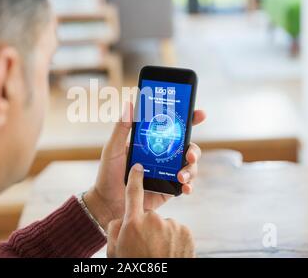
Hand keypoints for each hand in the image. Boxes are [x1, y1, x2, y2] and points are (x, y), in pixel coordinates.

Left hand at [84, 102, 205, 229]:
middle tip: (189, 154)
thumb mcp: (113, 148)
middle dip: (194, 149)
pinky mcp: (169, 189)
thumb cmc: (108, 173)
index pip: (174, 128)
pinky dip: (189, 186)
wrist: (107, 202)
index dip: (189, 119)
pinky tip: (184, 187)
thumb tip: (129, 105)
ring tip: (180, 176)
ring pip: (190, 166)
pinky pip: (185, 186)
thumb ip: (121, 128)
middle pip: (187, 147)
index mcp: (153, 142)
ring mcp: (168, 172)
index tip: (199, 114)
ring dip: (191, 169)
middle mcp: (163, 155)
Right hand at [107, 164, 194, 257]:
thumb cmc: (134, 265)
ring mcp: (172, 226)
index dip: (134, 178)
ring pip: (164, 224)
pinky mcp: (186, 232)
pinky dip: (174, 239)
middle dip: (146, 226)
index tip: (138, 167)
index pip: (133, 192)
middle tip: (144, 244)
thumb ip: (114, 229)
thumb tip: (121, 219)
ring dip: (161, 234)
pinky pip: (177, 231)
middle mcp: (153, 220)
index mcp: (133, 223)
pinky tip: (169, 252)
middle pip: (148, 215)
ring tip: (158, 252)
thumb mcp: (114, 250)